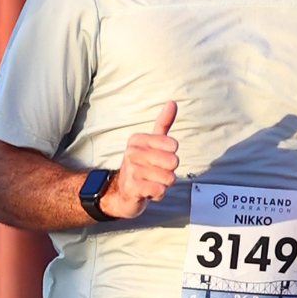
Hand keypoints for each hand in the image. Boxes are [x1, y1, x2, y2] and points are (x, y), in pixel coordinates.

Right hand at [98, 102, 178, 219]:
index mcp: (137, 139)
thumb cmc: (142, 167)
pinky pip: (160, 190)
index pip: (173, 145)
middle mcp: (132, 152)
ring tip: (151, 183)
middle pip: (173, 162)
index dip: (171, 156)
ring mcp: (130, 170)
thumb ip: (163, 123)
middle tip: (156, 174)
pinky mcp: (132, 187)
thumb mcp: (151, 144)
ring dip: (163, 184)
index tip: (158, 160)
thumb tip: (172, 102)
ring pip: (168, 178)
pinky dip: (158, 194)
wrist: (123, 193)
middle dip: (169, 172)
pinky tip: (148, 192)